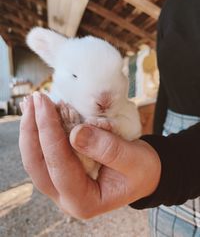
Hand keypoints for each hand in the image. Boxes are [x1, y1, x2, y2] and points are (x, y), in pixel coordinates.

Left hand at [19, 92, 160, 218]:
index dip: (49, 134)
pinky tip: (38, 112)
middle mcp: (66, 196)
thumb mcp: (133, 160)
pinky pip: (44, 151)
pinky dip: (40, 130)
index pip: (59, 167)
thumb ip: (107, 149)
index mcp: (85, 201)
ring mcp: (61, 184)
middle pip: (37, 165)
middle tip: (33, 100)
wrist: (143, 172)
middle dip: (32, 130)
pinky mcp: (61, 171)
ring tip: (31, 102)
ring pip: (35, 158)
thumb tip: (75, 132)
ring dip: (32, 129)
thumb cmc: (141, 169)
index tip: (45, 105)